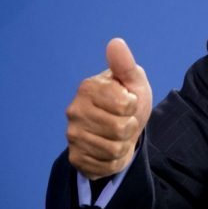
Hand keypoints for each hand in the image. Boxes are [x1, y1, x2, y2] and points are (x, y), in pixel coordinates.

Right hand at [65, 38, 152, 179]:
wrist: (122, 128)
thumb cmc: (129, 99)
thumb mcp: (133, 81)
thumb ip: (125, 64)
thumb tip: (116, 42)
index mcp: (88, 88)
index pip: (126, 105)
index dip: (134, 106)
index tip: (129, 102)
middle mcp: (74, 110)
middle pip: (120, 129)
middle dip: (131, 127)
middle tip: (125, 121)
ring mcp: (72, 135)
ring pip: (114, 149)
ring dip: (124, 145)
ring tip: (119, 135)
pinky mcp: (75, 157)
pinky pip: (105, 166)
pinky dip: (115, 160)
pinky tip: (110, 149)